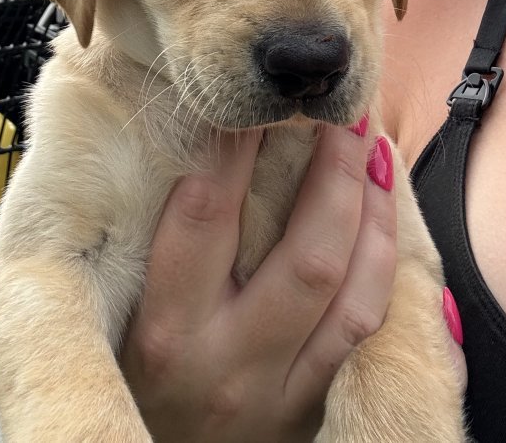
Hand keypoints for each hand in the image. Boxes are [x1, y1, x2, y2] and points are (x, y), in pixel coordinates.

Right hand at [122, 122, 398, 442]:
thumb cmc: (128, 371)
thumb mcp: (120, 308)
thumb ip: (156, 234)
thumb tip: (194, 135)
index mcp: (164, 327)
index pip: (206, 214)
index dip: (237, 144)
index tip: (255, 98)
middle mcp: (224, 360)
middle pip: (305, 255)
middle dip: (334, 172)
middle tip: (341, 114)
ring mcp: (276, 390)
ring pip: (350, 293)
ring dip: (373, 214)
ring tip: (374, 153)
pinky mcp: (310, 408)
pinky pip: (365, 334)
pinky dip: (384, 268)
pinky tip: (384, 220)